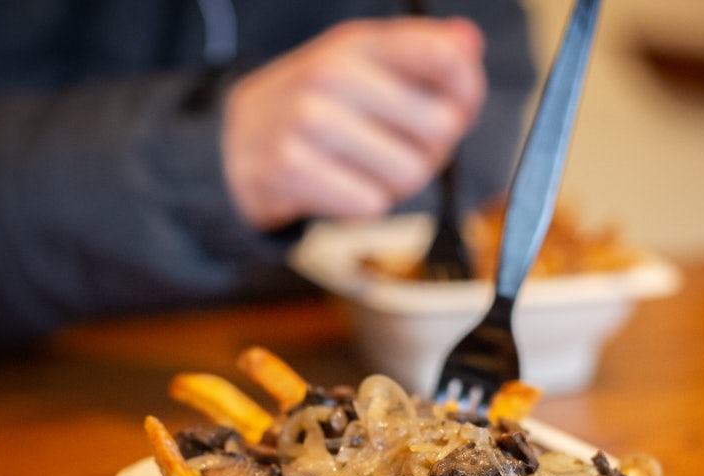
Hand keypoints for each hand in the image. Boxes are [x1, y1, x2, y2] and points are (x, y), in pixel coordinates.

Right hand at [222, 16, 485, 230]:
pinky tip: (338, 186)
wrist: (234, 143)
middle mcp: (333, 73)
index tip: (455, 107)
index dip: (467, 92)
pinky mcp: (292, 168)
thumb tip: (468, 43)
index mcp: (357, 42)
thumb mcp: (362, 65)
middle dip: (431, 149)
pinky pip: (370, 205)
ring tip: (364, 169)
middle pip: (439, 127)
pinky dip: (362, 205)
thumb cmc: (315, 108)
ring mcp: (309, 120)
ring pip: (408, 173)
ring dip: (395, 183)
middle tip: (400, 148)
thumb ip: (423, 53)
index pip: (447, 58)